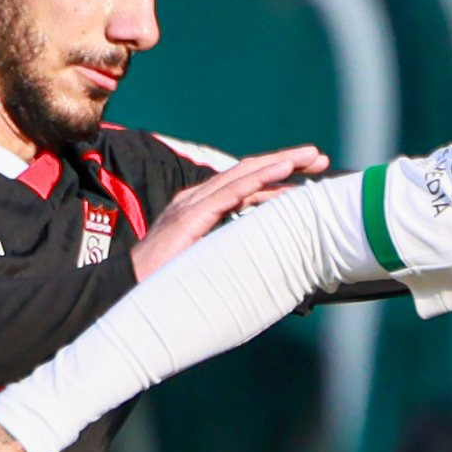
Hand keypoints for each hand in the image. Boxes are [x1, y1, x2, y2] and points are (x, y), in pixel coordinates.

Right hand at [132, 145, 326, 282]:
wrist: (132, 294)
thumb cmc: (169, 284)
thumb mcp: (208, 259)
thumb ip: (230, 248)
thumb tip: (264, 254)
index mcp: (201, 207)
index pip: (244, 183)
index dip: (276, 176)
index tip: (307, 175)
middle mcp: (197, 199)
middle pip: (248, 172)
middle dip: (286, 162)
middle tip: (319, 158)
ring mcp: (193, 205)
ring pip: (244, 175)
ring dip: (281, 164)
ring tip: (311, 158)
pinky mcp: (192, 217)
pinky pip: (232, 193)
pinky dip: (260, 180)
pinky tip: (283, 173)